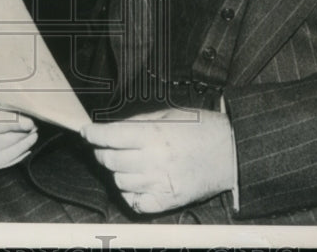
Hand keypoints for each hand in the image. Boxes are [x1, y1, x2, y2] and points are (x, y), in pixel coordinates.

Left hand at [82, 107, 235, 213]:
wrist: (231, 152)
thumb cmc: (201, 129)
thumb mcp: (169, 114)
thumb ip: (138, 122)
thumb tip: (111, 128)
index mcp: (153, 135)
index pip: (109, 136)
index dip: (92, 134)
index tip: (85, 132)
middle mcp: (153, 160)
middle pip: (109, 160)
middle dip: (102, 152)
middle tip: (105, 147)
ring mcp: (159, 183)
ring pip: (119, 182)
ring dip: (117, 172)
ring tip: (128, 163)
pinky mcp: (167, 201)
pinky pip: (134, 202)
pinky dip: (130, 193)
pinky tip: (137, 182)